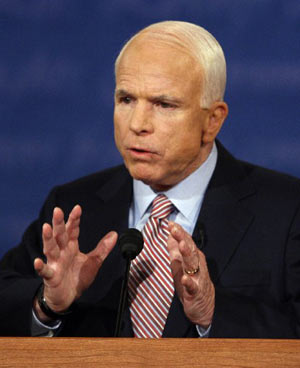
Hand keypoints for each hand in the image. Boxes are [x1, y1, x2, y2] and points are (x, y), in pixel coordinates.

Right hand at [33, 205, 116, 319]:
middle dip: (58, 223)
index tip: (77, 208)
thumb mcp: (94, 261)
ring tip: (46, 227)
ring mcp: (55, 263)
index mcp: (71, 246)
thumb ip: (103, 248)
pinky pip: (45, 271)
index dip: (74, 219)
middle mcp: (62, 252)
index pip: (72, 230)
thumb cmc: (78, 277)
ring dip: (48, 238)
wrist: (67, 297)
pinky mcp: (51, 276)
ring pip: (50, 249)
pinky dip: (41, 267)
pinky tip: (38, 261)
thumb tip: (114, 233)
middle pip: (60, 235)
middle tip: (57, 210)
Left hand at [167, 222, 214, 327]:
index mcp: (192, 257)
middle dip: (182, 238)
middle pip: (189, 249)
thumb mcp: (180, 264)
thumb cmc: (191, 282)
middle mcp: (196, 264)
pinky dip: (188, 282)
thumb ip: (175, 249)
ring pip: (192, 264)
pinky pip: (192, 286)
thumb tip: (169, 234)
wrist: (204, 306)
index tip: (171, 224)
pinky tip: (184, 278)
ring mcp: (197, 278)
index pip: (186, 241)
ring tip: (181, 245)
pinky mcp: (195, 292)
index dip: (179, 232)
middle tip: (175, 229)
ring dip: (187, 254)